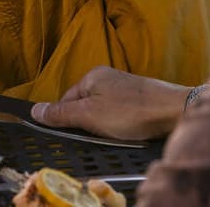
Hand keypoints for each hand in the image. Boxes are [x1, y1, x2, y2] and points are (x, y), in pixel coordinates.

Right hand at [30, 66, 190, 139]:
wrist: (174, 111)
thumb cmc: (132, 111)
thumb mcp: (89, 115)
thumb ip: (61, 114)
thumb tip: (35, 109)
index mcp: (92, 76)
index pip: (66, 99)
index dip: (66, 119)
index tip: (72, 133)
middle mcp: (108, 77)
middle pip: (85, 105)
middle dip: (87, 123)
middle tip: (96, 134)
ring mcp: (125, 88)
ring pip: (103, 111)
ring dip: (105, 126)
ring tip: (116, 133)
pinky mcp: (139, 100)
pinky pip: (120, 115)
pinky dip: (121, 126)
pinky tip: (128, 132)